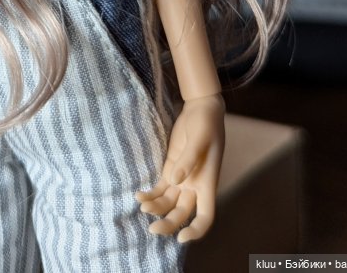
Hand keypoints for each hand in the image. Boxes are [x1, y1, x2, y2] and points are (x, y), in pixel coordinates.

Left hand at [135, 93, 224, 242]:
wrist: (200, 109)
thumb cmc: (205, 124)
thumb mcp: (199, 139)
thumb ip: (188, 160)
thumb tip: (174, 181)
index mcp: (208, 184)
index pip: (206, 216)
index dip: (196, 231)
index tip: (181, 238)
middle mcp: (195, 186)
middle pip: (182, 214)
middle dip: (168, 223)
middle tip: (151, 228)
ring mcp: (182, 178)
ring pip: (168, 202)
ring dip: (156, 208)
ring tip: (141, 206)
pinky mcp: (170, 168)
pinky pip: (160, 188)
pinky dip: (151, 194)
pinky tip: (138, 195)